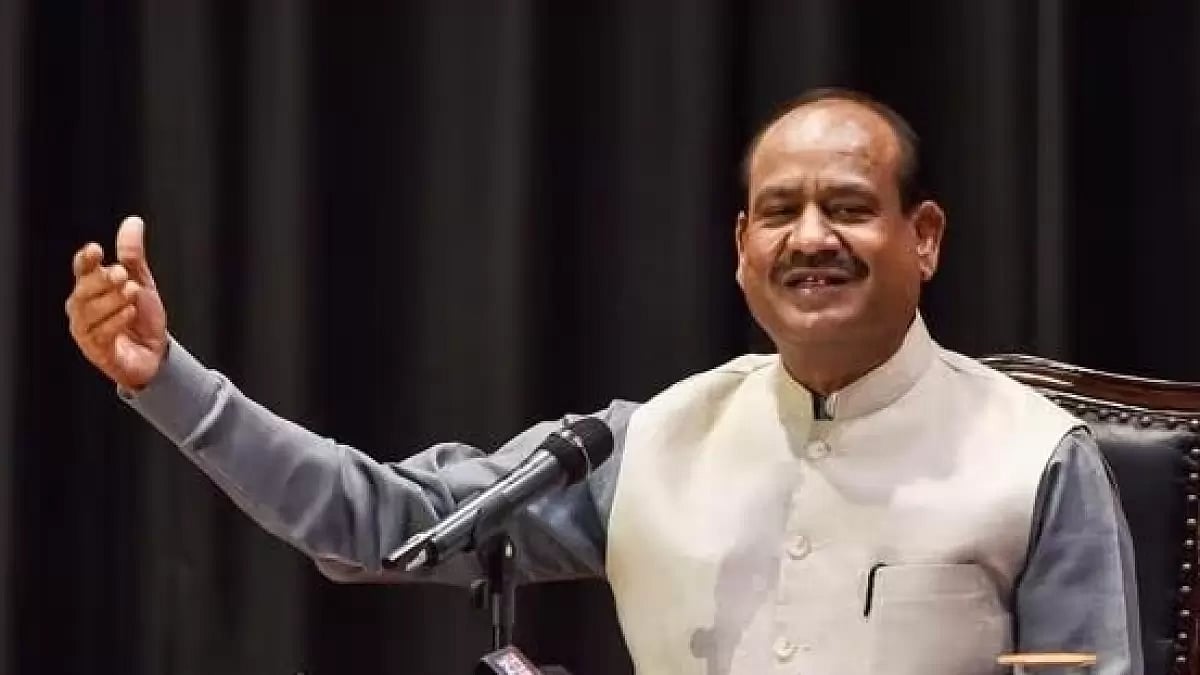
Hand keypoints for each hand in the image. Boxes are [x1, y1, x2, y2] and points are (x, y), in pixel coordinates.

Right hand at [65, 216, 167, 390]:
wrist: (155, 354)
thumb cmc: (141, 317)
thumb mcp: (141, 282)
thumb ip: (133, 256)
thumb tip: (133, 222)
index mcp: (90, 290)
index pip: (81, 271)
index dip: (85, 260)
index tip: (95, 249)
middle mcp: (82, 310)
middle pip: (83, 291)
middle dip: (102, 281)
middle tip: (123, 273)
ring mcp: (87, 332)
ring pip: (90, 313)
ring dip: (112, 301)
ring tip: (132, 292)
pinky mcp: (97, 352)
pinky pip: (100, 335)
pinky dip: (115, 322)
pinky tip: (129, 312)